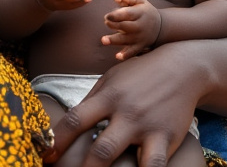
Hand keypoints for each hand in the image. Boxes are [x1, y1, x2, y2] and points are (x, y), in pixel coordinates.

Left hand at [46, 43, 203, 166]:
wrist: (180, 68)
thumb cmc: (139, 74)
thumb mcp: (111, 79)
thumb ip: (92, 101)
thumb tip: (70, 124)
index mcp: (107, 97)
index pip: (75, 120)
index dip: (58, 140)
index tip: (46, 155)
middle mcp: (126, 113)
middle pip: (100, 149)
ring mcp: (147, 127)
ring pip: (130, 161)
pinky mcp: (167, 138)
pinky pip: (155, 164)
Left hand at [101, 0, 160, 60]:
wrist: (161, 26)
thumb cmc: (144, 10)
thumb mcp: (139, 0)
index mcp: (139, 13)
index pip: (127, 14)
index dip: (116, 15)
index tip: (107, 16)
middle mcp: (140, 26)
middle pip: (125, 26)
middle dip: (114, 25)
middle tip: (106, 22)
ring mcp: (140, 37)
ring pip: (126, 39)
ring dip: (114, 40)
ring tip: (103, 40)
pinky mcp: (140, 46)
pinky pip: (133, 51)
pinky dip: (126, 55)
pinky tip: (117, 57)